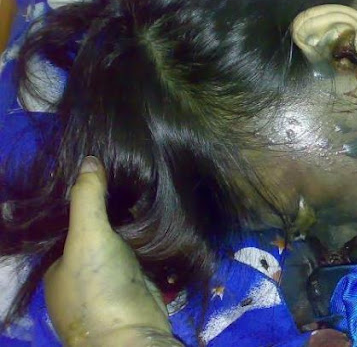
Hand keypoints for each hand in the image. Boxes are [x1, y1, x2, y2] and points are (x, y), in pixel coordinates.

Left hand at [44, 157, 181, 345]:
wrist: (131, 334)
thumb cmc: (98, 286)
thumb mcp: (86, 235)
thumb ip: (87, 197)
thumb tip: (89, 157)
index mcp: (60, 268)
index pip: (76, 225)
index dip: (93, 202)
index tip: (114, 177)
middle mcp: (83, 278)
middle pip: (104, 236)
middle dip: (120, 216)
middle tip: (141, 183)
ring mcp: (113, 286)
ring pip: (127, 248)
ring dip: (140, 230)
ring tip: (157, 196)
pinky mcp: (140, 291)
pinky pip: (146, 260)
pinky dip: (154, 246)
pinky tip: (166, 224)